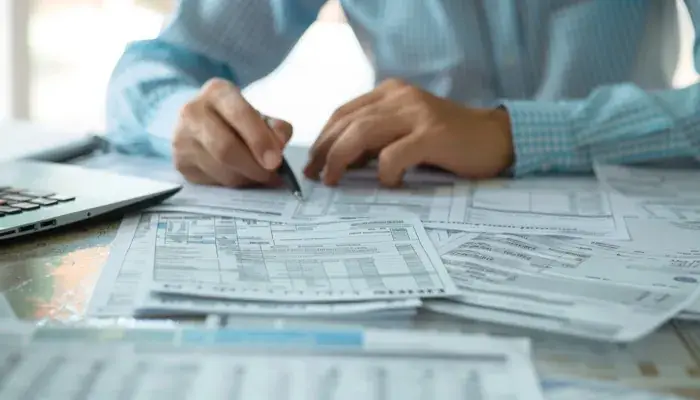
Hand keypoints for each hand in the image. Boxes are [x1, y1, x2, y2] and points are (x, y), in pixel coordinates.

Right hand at [172, 78, 292, 187]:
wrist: (199, 124)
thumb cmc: (235, 119)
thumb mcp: (258, 115)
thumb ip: (275, 128)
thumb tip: (280, 144)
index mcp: (217, 92)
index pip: (240, 115)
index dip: (259, 140)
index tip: (275, 161)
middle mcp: (192, 112)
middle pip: (225, 148)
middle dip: (253, 167)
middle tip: (271, 176)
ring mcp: (182, 139)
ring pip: (220, 170)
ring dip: (246, 179)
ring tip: (259, 177)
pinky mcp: (180, 163)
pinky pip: (212, 182)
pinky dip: (232, 184)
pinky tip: (240, 176)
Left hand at [304, 79, 514, 186]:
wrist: (496, 138)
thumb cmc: (449, 142)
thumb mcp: (407, 132)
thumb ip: (378, 139)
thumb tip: (342, 163)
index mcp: (391, 93)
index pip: (344, 113)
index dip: (323, 138)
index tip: (313, 162)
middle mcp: (400, 97)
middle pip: (347, 122)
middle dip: (325, 151)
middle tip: (317, 176)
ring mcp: (417, 114)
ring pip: (362, 133)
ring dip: (341, 159)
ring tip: (335, 180)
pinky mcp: (433, 135)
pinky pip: (392, 155)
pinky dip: (383, 173)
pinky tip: (389, 184)